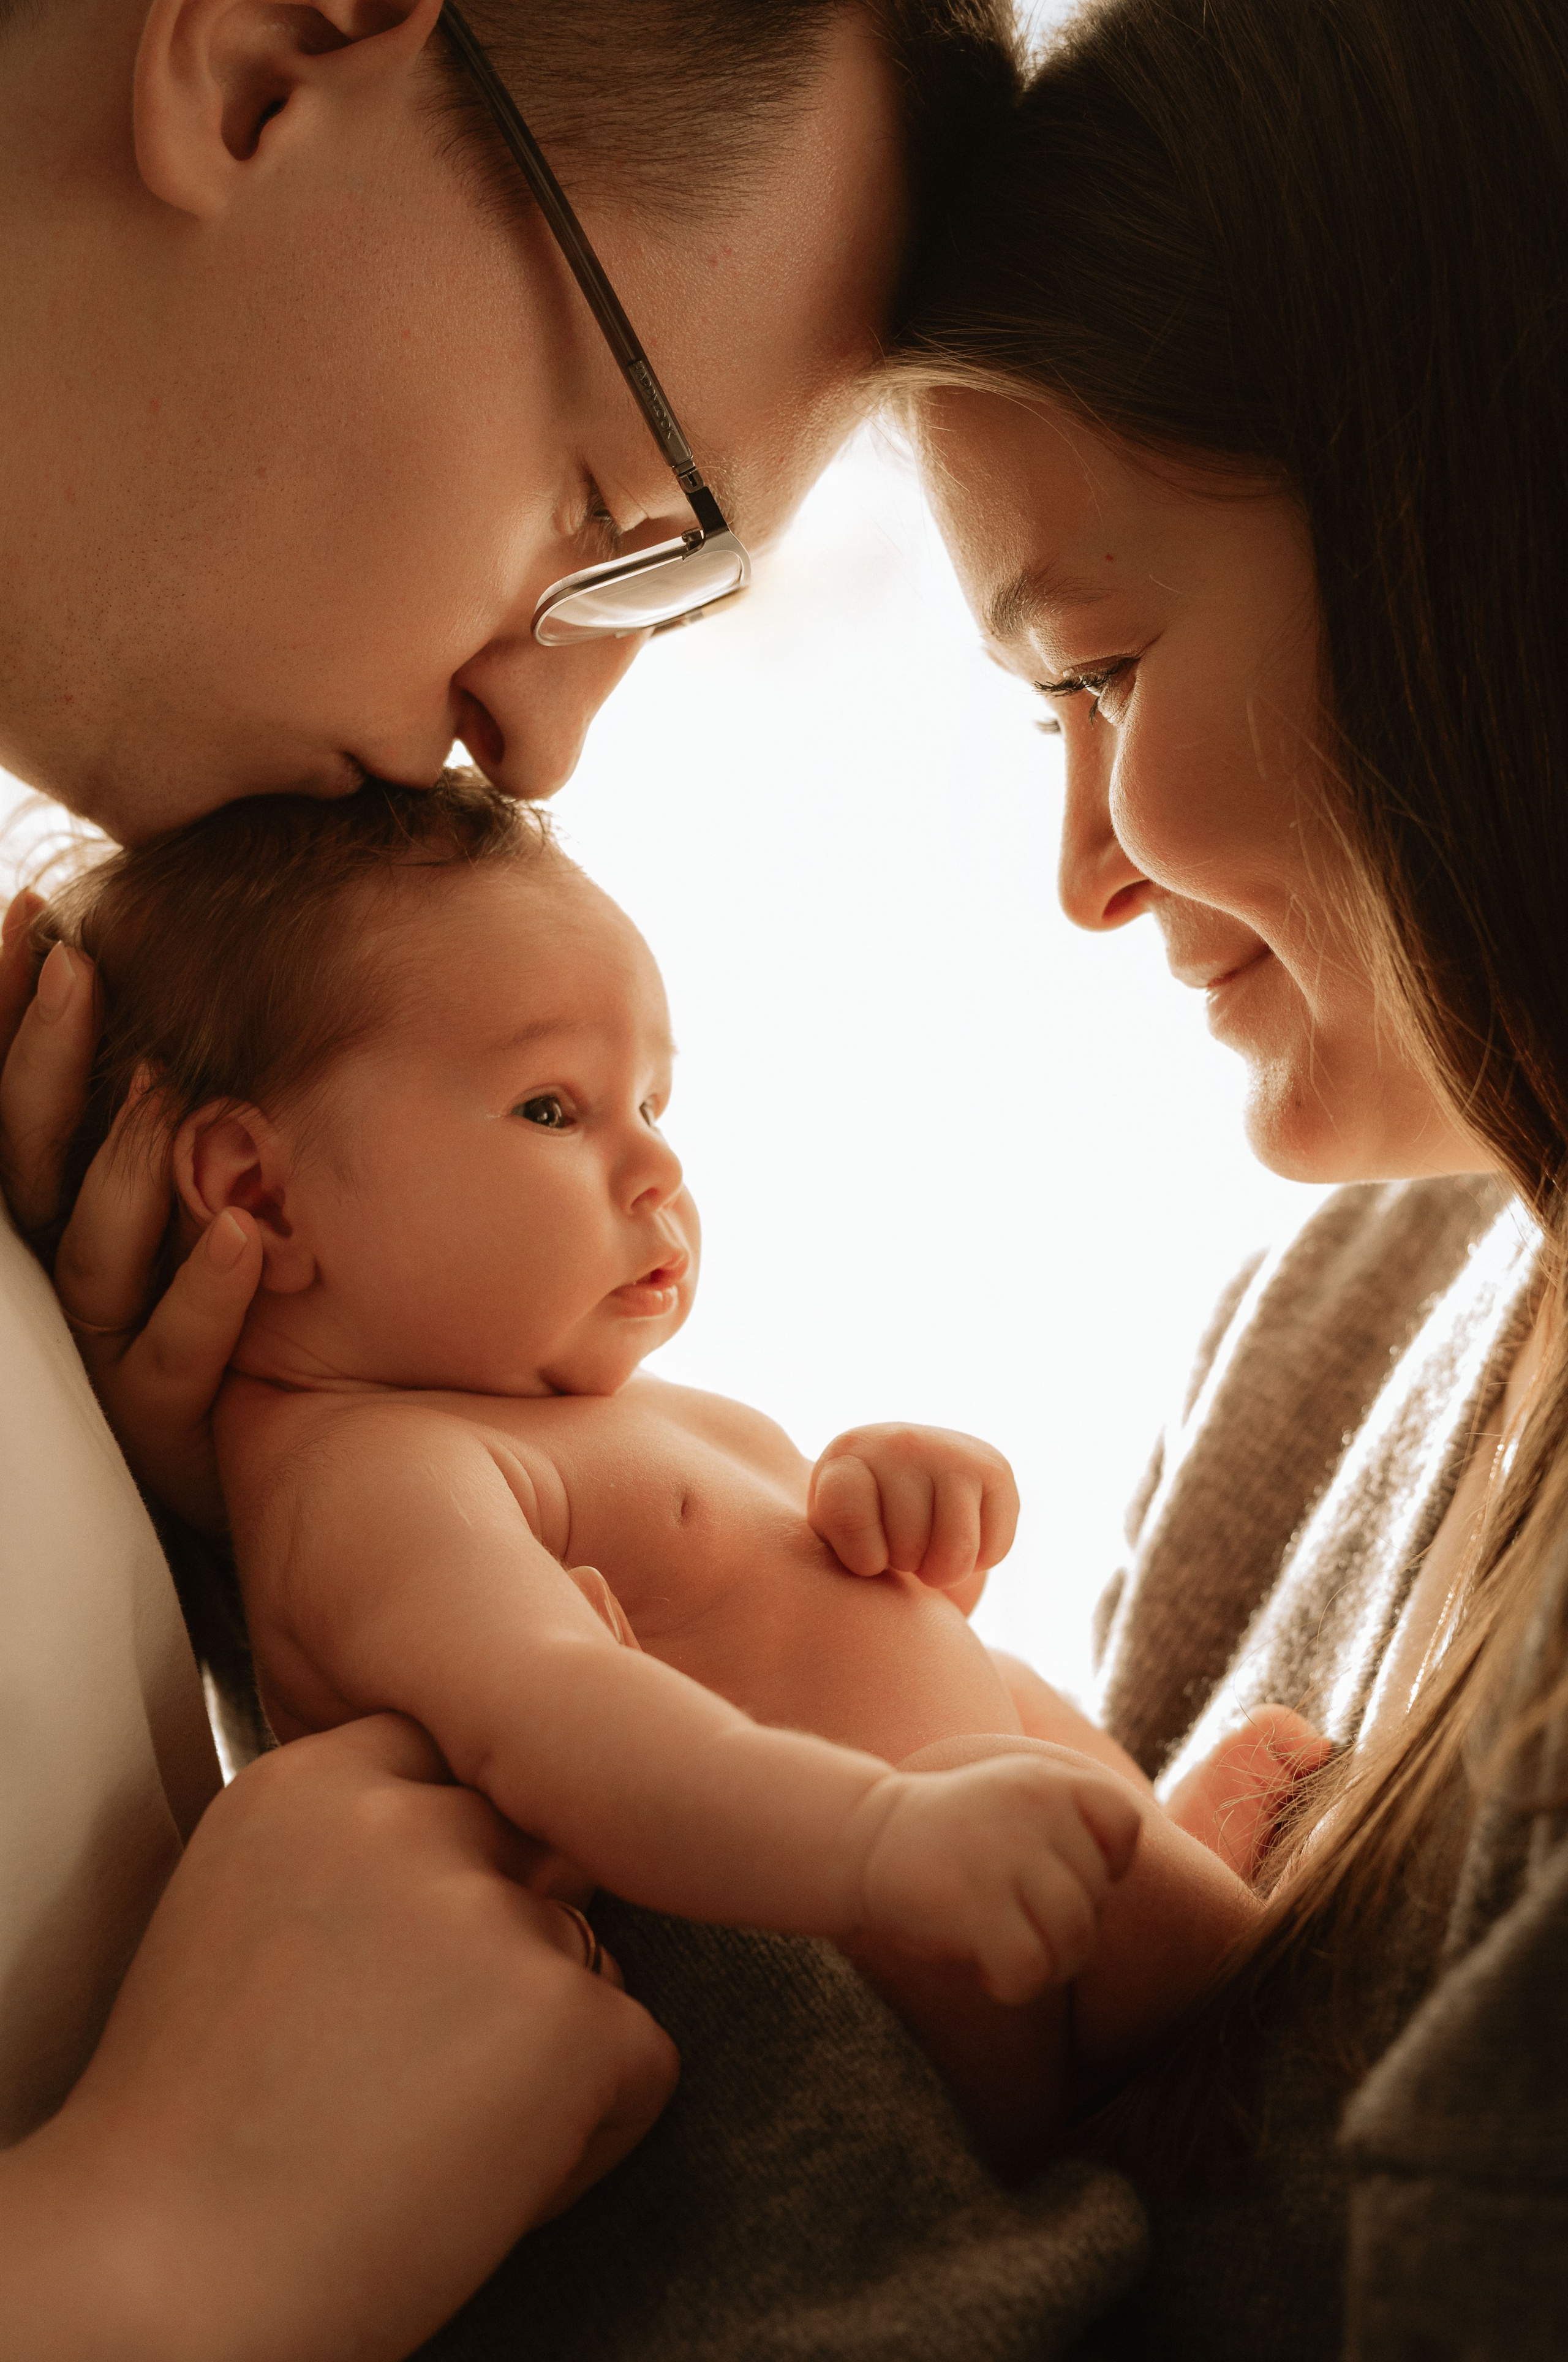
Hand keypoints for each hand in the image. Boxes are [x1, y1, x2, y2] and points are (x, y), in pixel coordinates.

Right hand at [0, 891, 261, 1529]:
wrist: (266, 1459)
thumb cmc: (224, 1304)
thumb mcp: (189, 1189)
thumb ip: (168, 1100)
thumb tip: (166, 966)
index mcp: (54, 1210)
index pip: (10, 1104)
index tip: (26, 911)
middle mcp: (58, 1272)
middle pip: (26, 1161)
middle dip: (42, 1062)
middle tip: (77, 969)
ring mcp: (100, 1346)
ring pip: (91, 1254)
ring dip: (125, 1168)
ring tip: (163, 1086)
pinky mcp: (158, 1419)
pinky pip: (170, 1356)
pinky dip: (205, 1294)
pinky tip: (244, 1234)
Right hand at [0, 1715, 678, 2361]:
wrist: (170, 2277)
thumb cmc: (193, 2129)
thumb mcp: (241, 1913)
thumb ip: (355, 1853)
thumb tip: (486, 1855)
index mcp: (313, 1783)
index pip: (448, 1759)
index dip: (453, 1856)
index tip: (412, 1945)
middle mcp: (409, 1820)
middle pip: (526, 1851)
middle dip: (502, 1947)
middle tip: (413, 2062)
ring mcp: (494, 1913)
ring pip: (587, 1953)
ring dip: (543, 2040)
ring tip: (426, 2131)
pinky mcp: (568, 2016)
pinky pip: (641, 2056)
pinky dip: (592, 2131)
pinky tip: (483, 2180)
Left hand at [809, 1422, 1019, 1591]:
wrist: (910, 1493)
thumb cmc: (861, 1530)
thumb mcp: (830, 1535)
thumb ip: (837, 1544)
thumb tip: (865, 1564)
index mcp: (847, 1455)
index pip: (847, 1514)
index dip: (861, 1557)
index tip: (864, 1556)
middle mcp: (900, 1442)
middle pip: (907, 1546)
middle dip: (904, 1564)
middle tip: (898, 1546)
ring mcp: (951, 1450)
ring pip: (954, 1553)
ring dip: (941, 1570)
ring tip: (926, 1546)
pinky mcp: (995, 1468)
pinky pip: (994, 1549)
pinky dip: (979, 1560)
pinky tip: (959, 1535)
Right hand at [848, 1753, 1141, 2004]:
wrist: (860, 1836)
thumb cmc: (949, 1836)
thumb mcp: (1015, 1798)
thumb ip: (1070, 1824)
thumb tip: (1114, 1886)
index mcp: (1048, 1778)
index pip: (1125, 1824)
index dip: (1105, 1866)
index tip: (1056, 1876)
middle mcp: (1034, 1806)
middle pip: (1097, 1902)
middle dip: (1064, 1933)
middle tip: (1016, 1926)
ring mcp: (1004, 1851)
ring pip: (1074, 1940)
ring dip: (1046, 1966)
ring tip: (1007, 1952)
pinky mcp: (973, 1899)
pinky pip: (1031, 1969)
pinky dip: (1012, 1985)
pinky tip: (983, 1967)